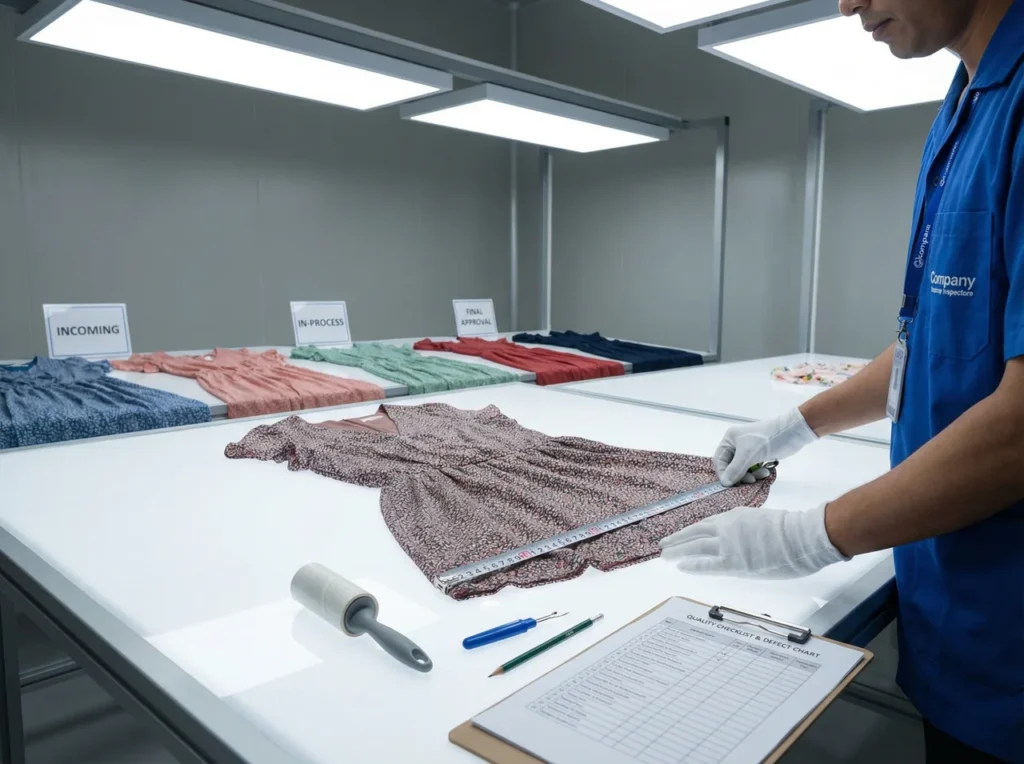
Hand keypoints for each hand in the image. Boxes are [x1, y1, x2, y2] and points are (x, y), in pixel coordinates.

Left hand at [659, 505, 846, 578]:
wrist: (803, 535)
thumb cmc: (790, 529)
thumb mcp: (761, 520)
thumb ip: (745, 527)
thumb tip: (739, 538)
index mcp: (734, 516)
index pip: (706, 525)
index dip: (690, 531)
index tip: (679, 536)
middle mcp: (727, 528)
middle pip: (695, 535)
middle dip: (677, 540)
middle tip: (662, 545)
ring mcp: (729, 545)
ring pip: (696, 547)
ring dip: (678, 551)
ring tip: (664, 556)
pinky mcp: (735, 562)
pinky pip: (707, 564)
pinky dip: (692, 564)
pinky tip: (680, 566)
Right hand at [714, 408, 816, 485]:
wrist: (792, 431)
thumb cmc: (767, 439)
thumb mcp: (749, 454)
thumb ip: (735, 470)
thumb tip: (724, 483)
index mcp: (729, 439)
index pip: (719, 461)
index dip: (724, 474)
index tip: (733, 484)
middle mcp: (736, 444)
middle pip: (731, 466)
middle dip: (740, 475)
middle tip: (751, 480)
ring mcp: (748, 450)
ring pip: (742, 469)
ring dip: (750, 475)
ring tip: (762, 475)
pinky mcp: (758, 454)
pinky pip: (752, 468)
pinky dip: (757, 472)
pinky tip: (766, 472)